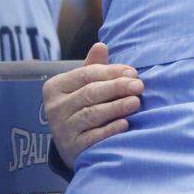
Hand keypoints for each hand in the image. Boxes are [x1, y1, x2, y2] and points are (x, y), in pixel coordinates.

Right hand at [43, 42, 142, 168]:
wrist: (73, 143)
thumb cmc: (83, 106)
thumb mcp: (85, 85)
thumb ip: (94, 67)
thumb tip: (101, 45)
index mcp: (56, 86)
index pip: (86, 74)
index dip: (111, 72)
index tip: (133, 72)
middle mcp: (55, 107)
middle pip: (90, 93)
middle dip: (117, 88)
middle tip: (139, 86)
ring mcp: (62, 129)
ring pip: (91, 114)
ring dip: (116, 107)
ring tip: (136, 102)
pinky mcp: (72, 148)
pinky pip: (93, 137)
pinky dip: (110, 130)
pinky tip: (125, 124)